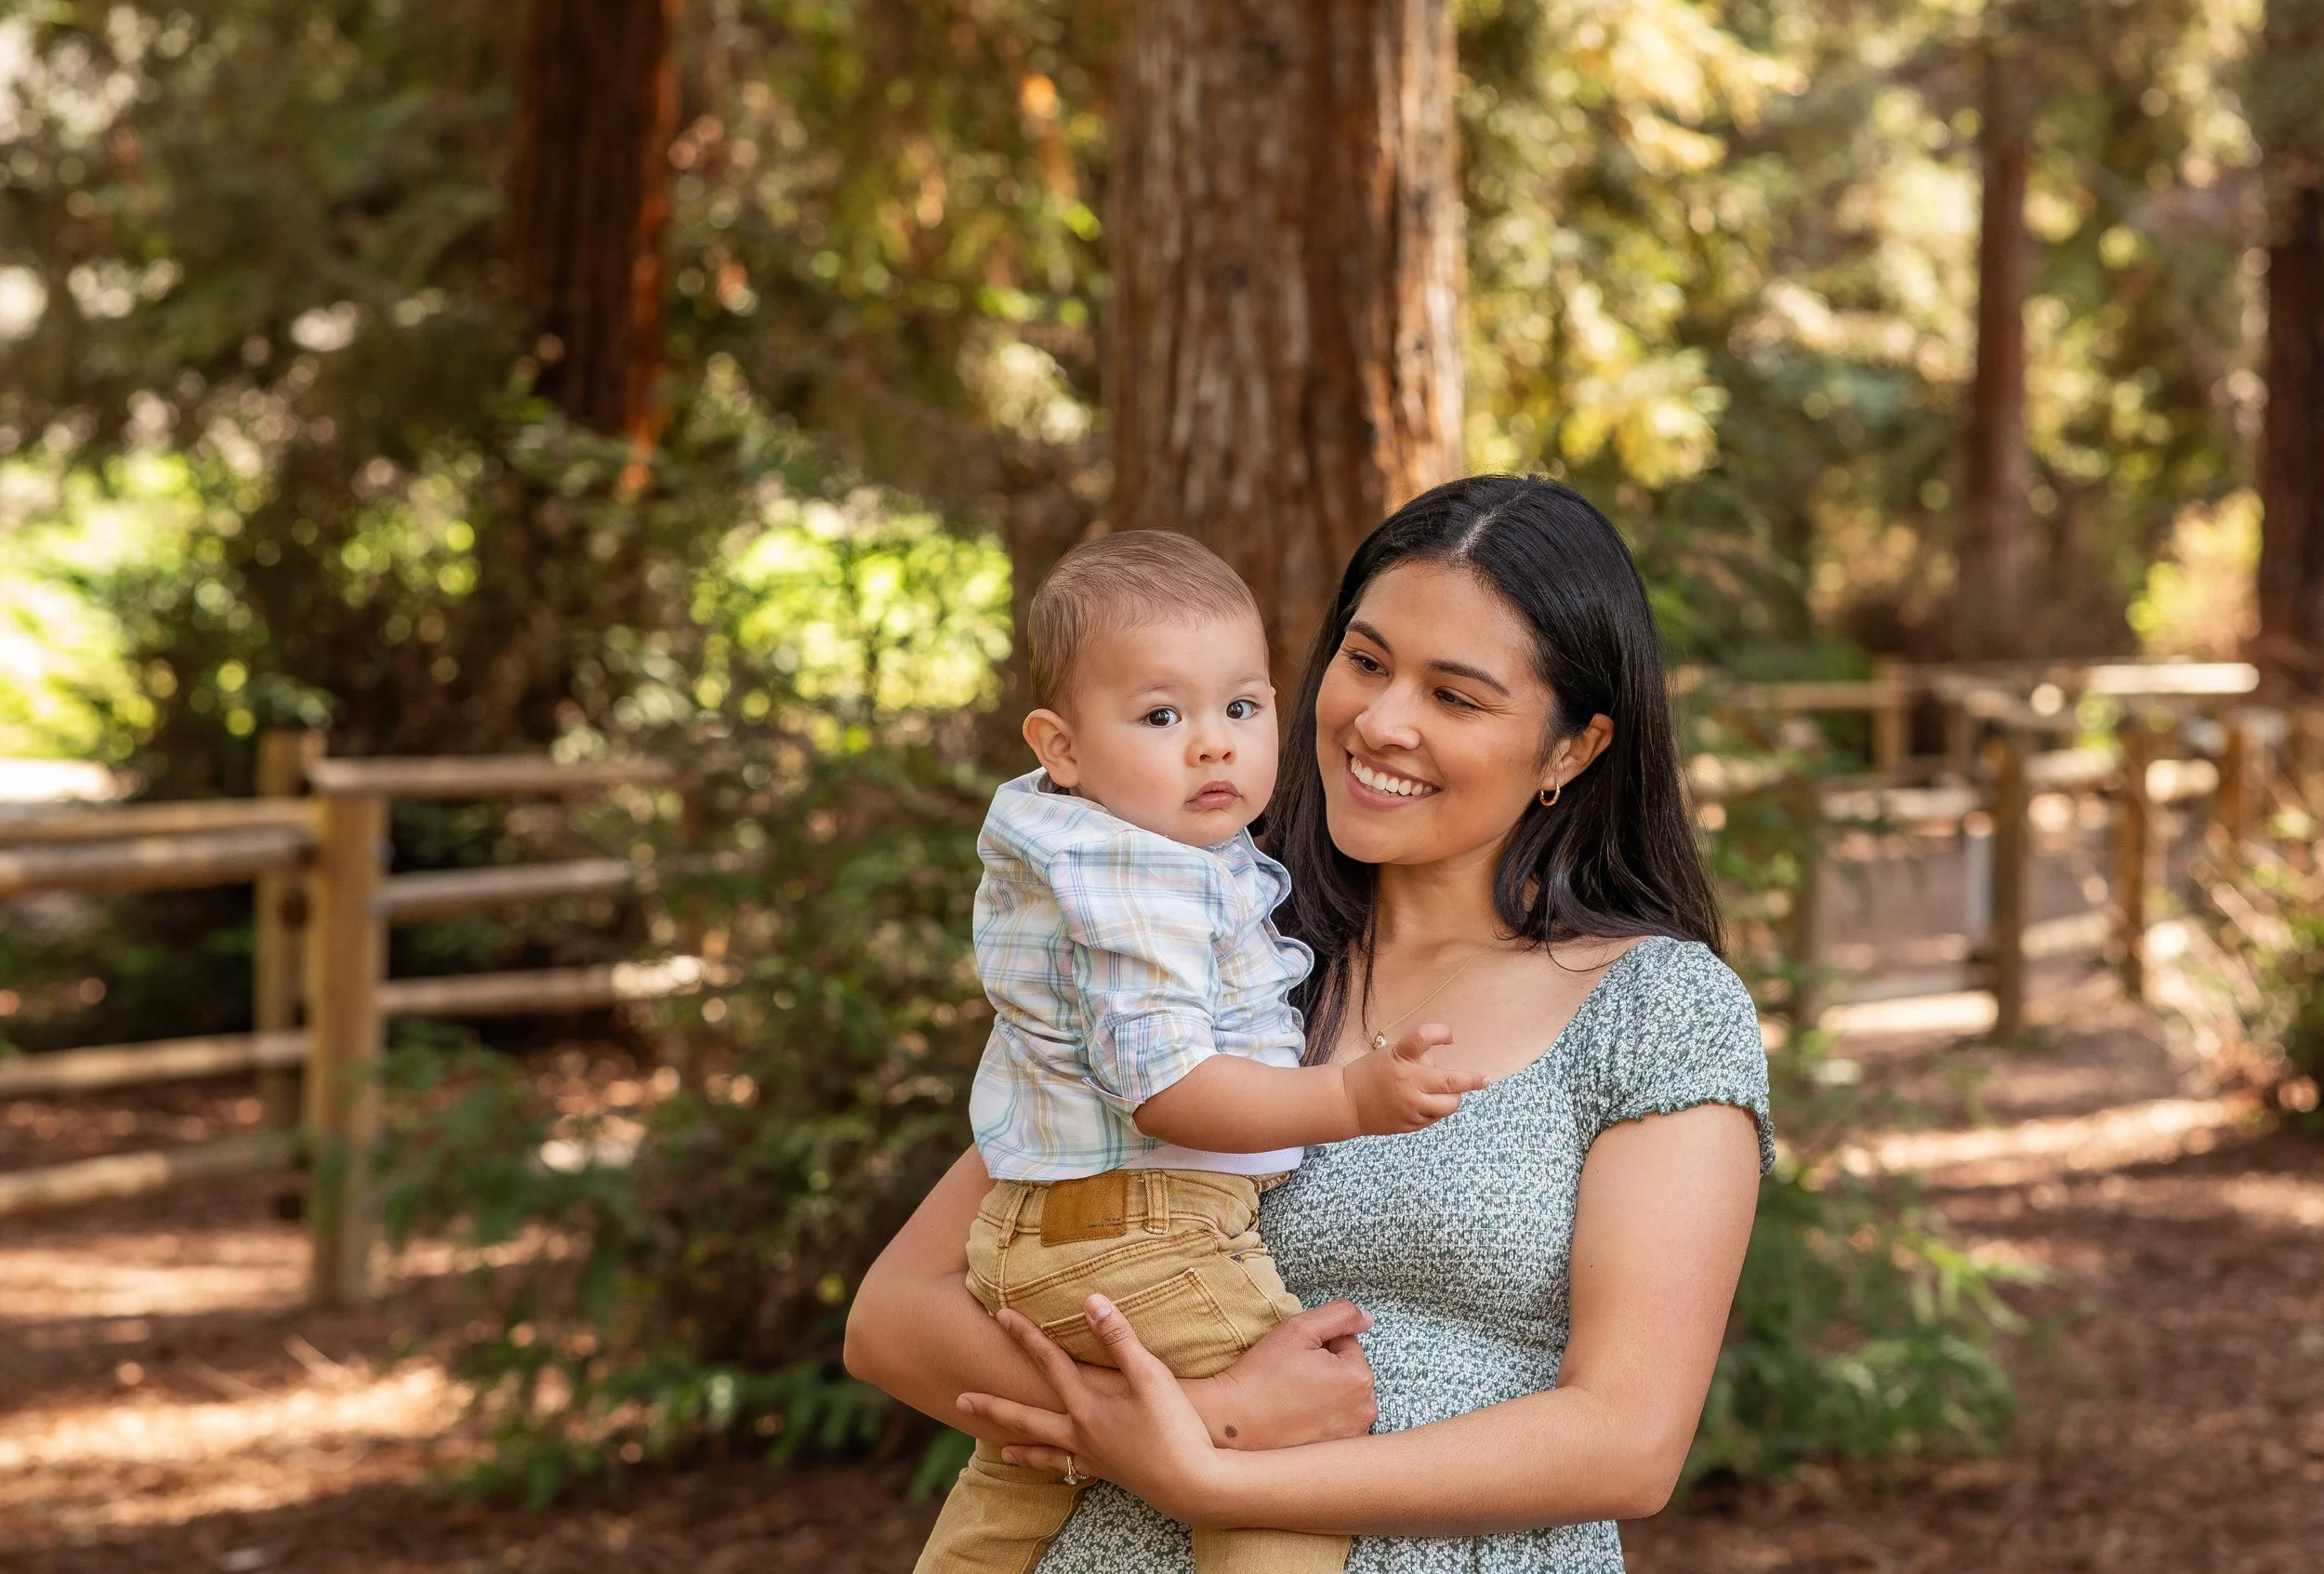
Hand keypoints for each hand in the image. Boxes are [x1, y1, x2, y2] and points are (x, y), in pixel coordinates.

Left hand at [957, 1294, 1235, 1524]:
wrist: (1193, 1484)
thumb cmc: (1174, 1428)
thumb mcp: (1150, 1376)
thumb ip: (1119, 1339)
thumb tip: (1091, 1301)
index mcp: (1086, 1408)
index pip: (1048, 1364)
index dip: (1026, 1336)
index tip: (1001, 1315)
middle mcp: (1080, 1434)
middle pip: (1027, 1418)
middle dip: (993, 1406)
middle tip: (960, 1401)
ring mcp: (1093, 1457)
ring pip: (1045, 1451)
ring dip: (1020, 1446)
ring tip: (999, 1451)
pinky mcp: (1110, 1472)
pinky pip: (1070, 1468)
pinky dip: (1056, 1466)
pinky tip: (1062, 1465)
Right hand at [1192, 1299, 1377, 1449]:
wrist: (1235, 1420)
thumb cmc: (1263, 1374)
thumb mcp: (1298, 1329)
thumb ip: (1339, 1315)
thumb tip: (1367, 1317)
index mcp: (1359, 1378)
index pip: (1348, 1344)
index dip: (1320, 1346)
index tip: (1297, 1360)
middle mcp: (1365, 1410)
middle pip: (1351, 1371)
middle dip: (1328, 1368)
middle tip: (1294, 1378)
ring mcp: (1354, 1434)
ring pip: (1346, 1395)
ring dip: (1328, 1392)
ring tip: (1295, 1398)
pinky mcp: (1340, 1450)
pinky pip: (1341, 1419)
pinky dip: (1326, 1416)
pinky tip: (1300, 1416)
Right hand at [1340, 1023, 1486, 1134]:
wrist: (1346, 1103)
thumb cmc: (1370, 1074)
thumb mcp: (1390, 1056)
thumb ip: (1417, 1060)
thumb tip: (1441, 1069)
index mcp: (1400, 1058)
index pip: (1424, 1037)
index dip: (1441, 1033)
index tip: (1449, 1037)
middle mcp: (1408, 1082)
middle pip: (1451, 1082)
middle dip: (1473, 1080)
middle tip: (1485, 1080)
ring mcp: (1410, 1105)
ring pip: (1448, 1105)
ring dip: (1454, 1098)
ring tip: (1451, 1094)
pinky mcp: (1410, 1123)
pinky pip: (1434, 1117)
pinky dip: (1436, 1109)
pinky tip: (1428, 1104)